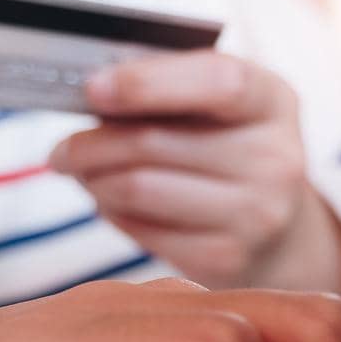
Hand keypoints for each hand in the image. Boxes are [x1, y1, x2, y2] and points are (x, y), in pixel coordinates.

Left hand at [48, 51, 340, 321]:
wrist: (279, 228)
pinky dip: (114, 214)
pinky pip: (143, 231)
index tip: (92, 88)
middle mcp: (277, 159)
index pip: (218, 82)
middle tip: (61, 149)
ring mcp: (257, 215)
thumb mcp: (218, 107)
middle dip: (92, 144)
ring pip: (140, 189)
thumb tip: (90, 91)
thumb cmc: (228, 149)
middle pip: (157, 143)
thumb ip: (166, 87)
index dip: (148, 83)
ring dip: (94, 180)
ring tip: (81, 173)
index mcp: (273, 101)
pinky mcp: (228, 258)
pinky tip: (113, 203)